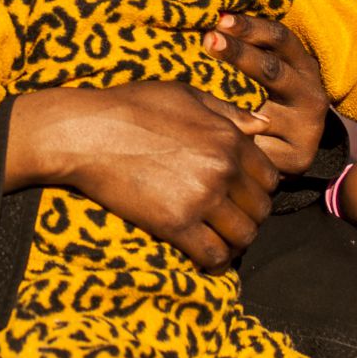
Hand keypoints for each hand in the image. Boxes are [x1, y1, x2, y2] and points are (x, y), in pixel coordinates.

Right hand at [6, 81, 278, 271]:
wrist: (87, 132)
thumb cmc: (131, 106)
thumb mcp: (184, 95)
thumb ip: (227, 112)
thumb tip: (263, 124)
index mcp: (228, 137)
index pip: (269, 176)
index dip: (257, 189)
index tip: (239, 195)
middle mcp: (222, 168)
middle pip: (261, 209)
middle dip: (249, 216)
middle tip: (228, 219)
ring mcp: (201, 197)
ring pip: (243, 235)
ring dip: (234, 240)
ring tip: (217, 238)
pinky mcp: (175, 223)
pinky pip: (214, 255)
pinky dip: (214, 261)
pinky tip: (203, 255)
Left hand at [203, 13, 327, 174]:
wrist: (288, 151)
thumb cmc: (266, 99)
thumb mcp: (265, 74)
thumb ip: (247, 50)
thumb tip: (207, 21)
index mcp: (304, 66)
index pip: (280, 39)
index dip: (251, 27)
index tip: (220, 18)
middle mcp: (312, 95)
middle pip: (272, 70)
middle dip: (238, 53)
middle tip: (209, 39)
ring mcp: (308, 128)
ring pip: (262, 111)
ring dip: (228, 97)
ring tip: (197, 83)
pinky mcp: (298, 158)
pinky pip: (258, 144)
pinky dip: (232, 134)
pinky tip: (206, 126)